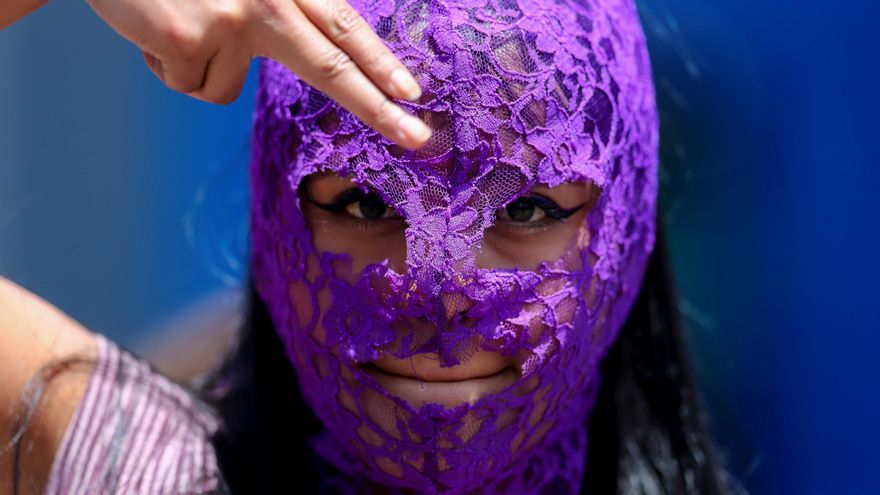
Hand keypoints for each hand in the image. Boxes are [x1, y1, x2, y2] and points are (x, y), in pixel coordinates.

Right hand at [85, 0, 431, 148]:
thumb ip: (273, 15)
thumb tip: (299, 60)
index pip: (342, 27)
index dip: (378, 62)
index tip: (412, 92)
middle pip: (332, 66)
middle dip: (378, 107)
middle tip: (416, 137)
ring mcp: (231, 19)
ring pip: (227, 87)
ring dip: (196, 67)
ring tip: (173, 21)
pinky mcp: (191, 40)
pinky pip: (189, 84)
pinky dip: (165, 66)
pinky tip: (153, 29)